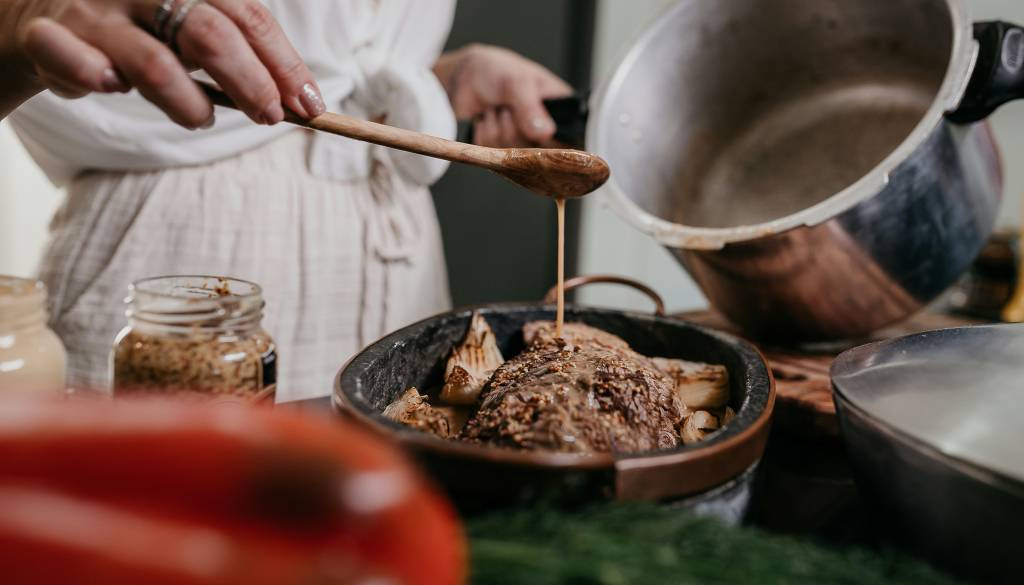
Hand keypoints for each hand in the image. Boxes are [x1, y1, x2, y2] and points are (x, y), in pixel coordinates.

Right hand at [5, 0, 324, 127]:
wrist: (44, 13)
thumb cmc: (140, 27)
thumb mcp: (190, 27)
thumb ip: (237, 54)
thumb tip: (297, 98)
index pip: (248, 15)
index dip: (283, 63)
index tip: (309, 104)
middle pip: (209, 35)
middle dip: (250, 84)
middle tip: (268, 117)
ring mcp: (94, 10)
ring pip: (154, 64)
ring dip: (188, 104)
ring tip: (199, 118)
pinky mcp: (49, 36)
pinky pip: (71, 59)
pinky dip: (92, 77)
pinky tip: (110, 86)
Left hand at [435, 44, 571, 147]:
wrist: (465, 77)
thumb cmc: (498, 70)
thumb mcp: (517, 82)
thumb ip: (530, 108)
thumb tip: (545, 133)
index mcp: (562, 110)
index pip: (569, 140)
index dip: (550, 141)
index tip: (531, 131)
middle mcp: (547, 129)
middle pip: (538, 153)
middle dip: (514, 128)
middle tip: (507, 107)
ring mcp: (525, 140)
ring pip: (514, 155)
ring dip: (497, 129)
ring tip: (497, 108)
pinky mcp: (504, 149)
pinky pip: (495, 156)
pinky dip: (485, 135)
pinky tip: (487, 118)